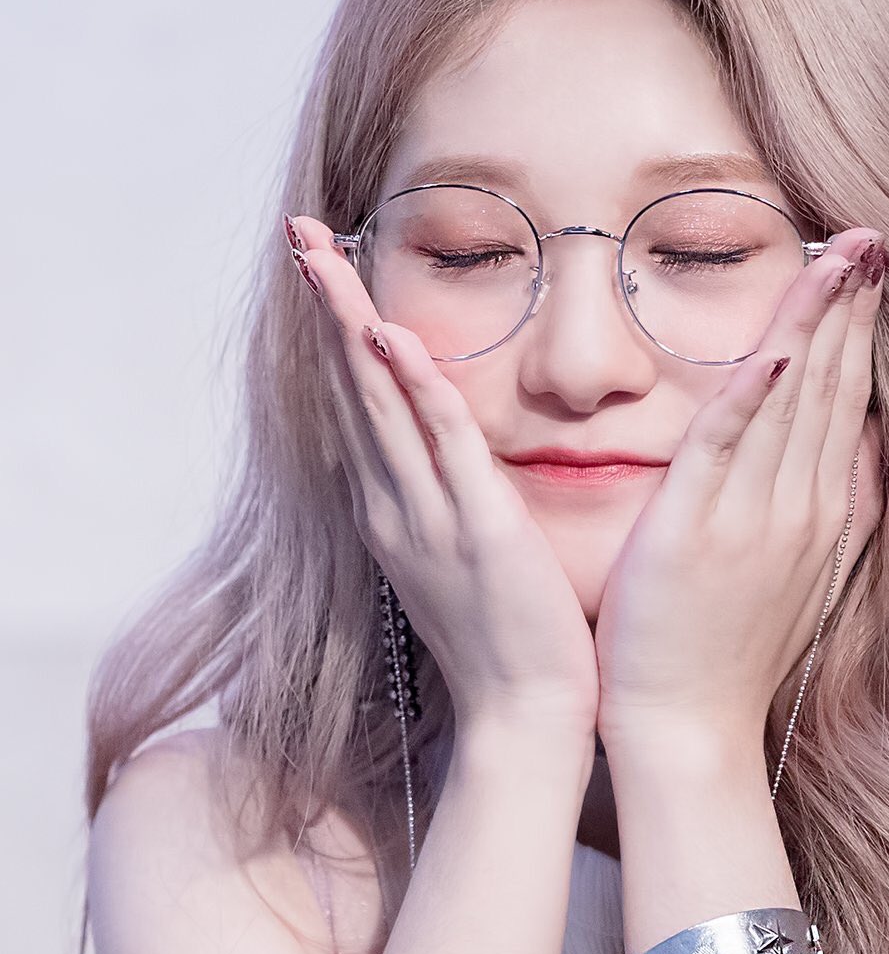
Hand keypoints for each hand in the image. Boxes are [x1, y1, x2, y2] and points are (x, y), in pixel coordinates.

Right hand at [287, 212, 600, 745]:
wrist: (525, 720)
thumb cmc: (510, 645)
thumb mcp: (469, 562)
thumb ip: (456, 505)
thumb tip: (456, 464)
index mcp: (395, 514)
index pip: (359, 407)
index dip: (338, 335)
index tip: (323, 271)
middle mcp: (396, 509)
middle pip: (351, 389)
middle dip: (325, 307)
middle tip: (298, 233)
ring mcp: (430, 519)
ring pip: (380, 403)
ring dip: (350, 324)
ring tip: (321, 256)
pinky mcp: (479, 531)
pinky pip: (443, 445)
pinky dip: (415, 388)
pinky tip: (392, 336)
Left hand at [592, 227, 887, 754]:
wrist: (690, 729)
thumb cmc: (728, 657)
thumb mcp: (802, 578)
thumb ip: (836, 512)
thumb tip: (866, 453)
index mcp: (823, 514)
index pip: (847, 401)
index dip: (861, 331)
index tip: (872, 267)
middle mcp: (801, 507)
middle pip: (831, 386)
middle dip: (852, 306)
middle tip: (868, 233)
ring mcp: (754, 517)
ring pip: (792, 400)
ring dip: (816, 323)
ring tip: (839, 254)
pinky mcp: (697, 530)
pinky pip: (728, 447)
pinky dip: (752, 394)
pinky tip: (774, 345)